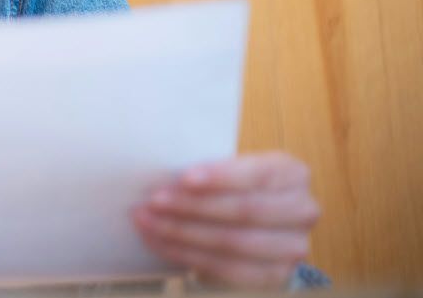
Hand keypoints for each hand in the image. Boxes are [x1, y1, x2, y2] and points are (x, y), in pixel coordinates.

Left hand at [131, 151, 320, 288]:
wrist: (251, 228)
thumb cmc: (231, 190)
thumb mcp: (228, 173)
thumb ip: (209, 174)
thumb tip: (166, 177)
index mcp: (292, 174)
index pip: (258, 174)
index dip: (220, 177)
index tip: (184, 178)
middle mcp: (302, 210)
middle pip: (245, 211)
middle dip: (193, 206)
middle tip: (154, 201)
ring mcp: (293, 248)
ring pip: (232, 242)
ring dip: (182, 232)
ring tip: (148, 221)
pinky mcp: (276, 276)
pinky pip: (227, 269)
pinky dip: (186, 254)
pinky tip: (160, 242)